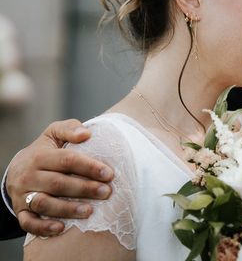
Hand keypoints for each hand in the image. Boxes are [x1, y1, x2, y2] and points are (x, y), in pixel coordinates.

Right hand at [6, 119, 113, 236]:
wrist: (17, 168)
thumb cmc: (45, 150)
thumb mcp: (53, 133)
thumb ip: (70, 128)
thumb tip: (86, 134)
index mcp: (39, 156)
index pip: (66, 160)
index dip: (89, 167)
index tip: (109, 174)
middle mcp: (29, 176)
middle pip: (57, 183)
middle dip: (84, 189)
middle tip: (106, 193)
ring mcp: (23, 195)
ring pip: (43, 204)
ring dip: (67, 209)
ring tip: (89, 211)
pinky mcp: (20, 211)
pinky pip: (28, 222)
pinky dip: (43, 227)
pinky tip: (61, 228)